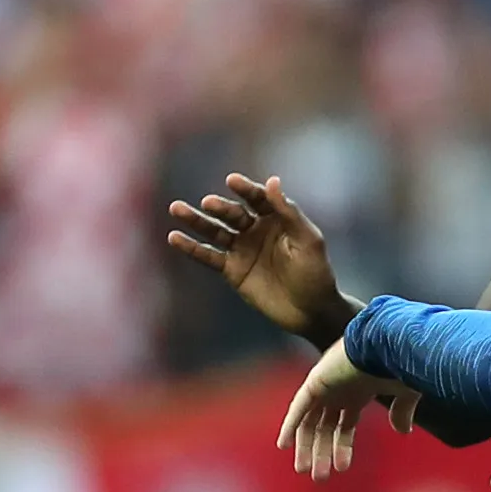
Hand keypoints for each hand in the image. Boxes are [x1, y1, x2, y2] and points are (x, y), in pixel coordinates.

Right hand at [165, 172, 348, 340]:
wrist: (311, 311)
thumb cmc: (316, 273)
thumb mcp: (308, 240)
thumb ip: (289, 212)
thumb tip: (272, 180)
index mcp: (277, 218)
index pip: (258, 198)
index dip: (245, 189)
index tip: (232, 181)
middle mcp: (256, 229)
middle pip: (233, 214)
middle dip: (220, 208)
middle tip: (208, 203)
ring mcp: (242, 249)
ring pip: (215, 231)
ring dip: (196, 220)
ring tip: (176, 208)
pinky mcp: (232, 270)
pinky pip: (208, 256)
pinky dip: (191, 248)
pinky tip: (174, 238)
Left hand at [282, 338, 400, 476]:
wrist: (391, 340)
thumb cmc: (403, 361)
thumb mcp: (406, 392)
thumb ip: (402, 411)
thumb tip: (403, 431)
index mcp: (359, 391)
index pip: (345, 424)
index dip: (342, 447)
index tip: (342, 468)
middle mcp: (340, 389)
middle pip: (324, 426)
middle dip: (321, 452)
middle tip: (318, 476)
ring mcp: (327, 384)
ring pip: (310, 421)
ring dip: (306, 446)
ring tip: (304, 470)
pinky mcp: (317, 380)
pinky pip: (299, 406)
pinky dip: (291, 424)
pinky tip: (283, 445)